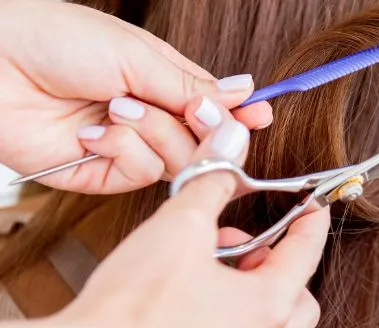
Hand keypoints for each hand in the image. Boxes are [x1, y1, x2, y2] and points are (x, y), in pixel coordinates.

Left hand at [0, 0, 271, 192]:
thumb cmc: (55, 39)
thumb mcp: (137, 55)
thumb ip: (193, 86)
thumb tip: (244, 94)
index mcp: (161, 83)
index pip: (215, 108)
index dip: (239, 117)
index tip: (261, 117)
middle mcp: (151, 120)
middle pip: (206, 144)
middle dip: (200, 128)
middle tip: (192, 113)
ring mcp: (129, 149)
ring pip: (179, 162)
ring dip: (153, 132)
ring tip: (116, 108)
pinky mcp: (105, 176)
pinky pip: (142, 174)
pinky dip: (122, 149)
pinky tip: (94, 131)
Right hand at [0, 115, 328, 327]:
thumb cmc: (132, 309)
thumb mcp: (176, 227)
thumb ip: (210, 188)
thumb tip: (227, 160)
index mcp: (268, 308)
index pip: (307, 255)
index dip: (311, 223)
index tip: (311, 209)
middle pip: (299, 302)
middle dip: (280, 268)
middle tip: (243, 247)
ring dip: (254, 297)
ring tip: (209, 272)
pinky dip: (230, 326)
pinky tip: (189, 308)